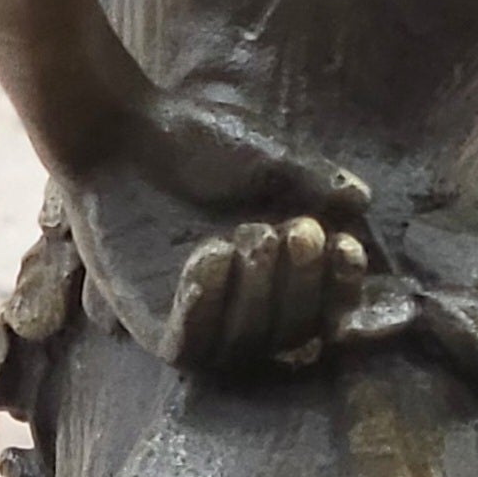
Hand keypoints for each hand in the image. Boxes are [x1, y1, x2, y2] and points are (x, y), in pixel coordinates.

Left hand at [59, 96, 373, 373]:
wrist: (118, 130)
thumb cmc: (193, 139)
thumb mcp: (266, 159)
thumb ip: (313, 182)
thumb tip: (360, 201)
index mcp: (277, 273)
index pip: (322, 305)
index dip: (340, 286)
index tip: (346, 245)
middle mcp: (240, 305)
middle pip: (289, 333)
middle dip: (302, 285)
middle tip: (299, 230)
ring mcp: (194, 318)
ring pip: (242, 346)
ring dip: (258, 296)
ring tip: (252, 234)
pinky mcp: (145, 322)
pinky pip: (185, 346)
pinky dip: (203, 310)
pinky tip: (212, 255)